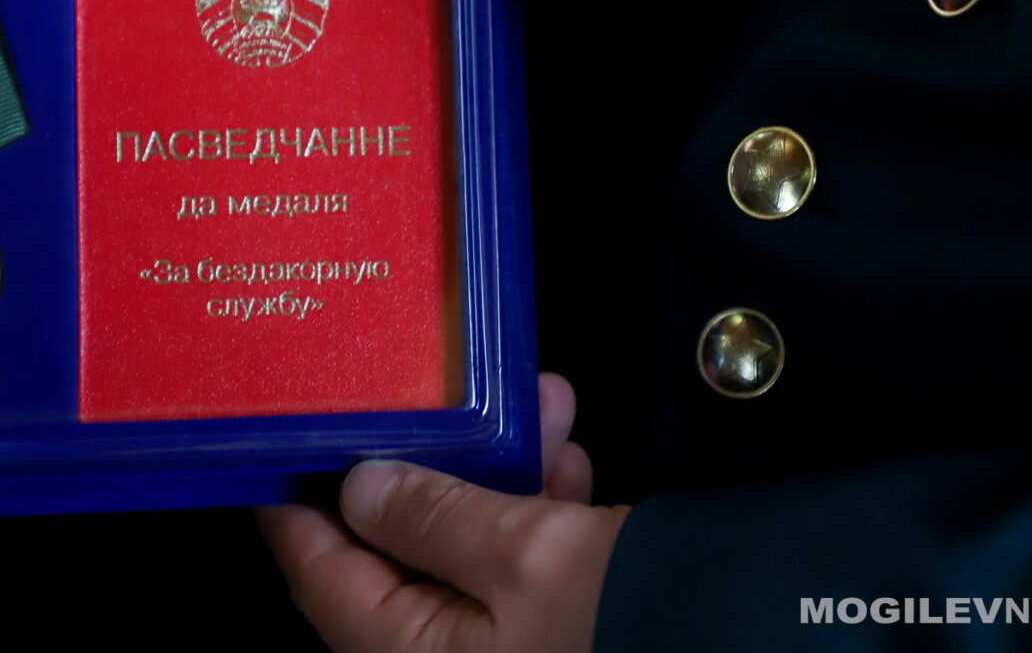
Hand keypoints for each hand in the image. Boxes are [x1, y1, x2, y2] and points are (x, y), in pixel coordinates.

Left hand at [258, 374, 630, 652]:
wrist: (749, 641)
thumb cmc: (634, 626)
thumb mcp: (521, 554)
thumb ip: (429, 516)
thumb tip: (365, 487)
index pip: (318, 578)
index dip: (298, 508)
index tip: (282, 451)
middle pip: (397, 555)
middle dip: (426, 466)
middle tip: (428, 404)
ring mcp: (503, 651)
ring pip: (469, 550)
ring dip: (496, 475)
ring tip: (532, 413)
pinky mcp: (554, 636)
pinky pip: (521, 568)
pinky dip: (539, 509)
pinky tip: (566, 459)